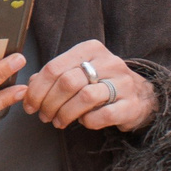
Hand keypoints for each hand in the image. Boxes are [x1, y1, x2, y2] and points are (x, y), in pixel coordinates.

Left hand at [23, 42, 156, 132]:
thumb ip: (54, 76)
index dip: (37, 89)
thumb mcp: (79, 72)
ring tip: (58, 122)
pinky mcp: (130, 104)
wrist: (141, 96)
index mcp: (90, 49)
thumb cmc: (102, 84)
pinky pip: (102, 115)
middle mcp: (108, 61)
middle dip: (49, 103)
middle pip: (67, 82)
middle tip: (44, 116)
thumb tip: (30, 86)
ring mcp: (122, 82)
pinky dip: (87, 121)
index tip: (30, 105)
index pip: (54, 67)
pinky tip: (82, 122)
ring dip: (65, 114)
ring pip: (84, 97)